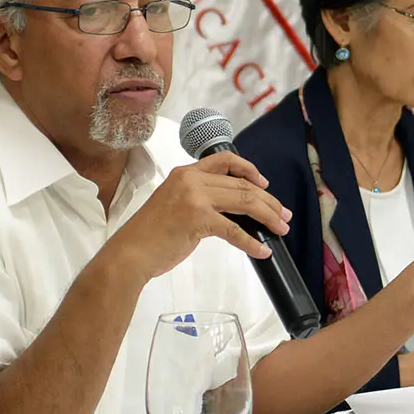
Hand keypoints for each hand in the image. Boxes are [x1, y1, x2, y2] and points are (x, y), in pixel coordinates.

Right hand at [108, 152, 290, 278]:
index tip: (264, 183)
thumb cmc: (150, 235)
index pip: (225, 160)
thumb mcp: (174, 204)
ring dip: (268, 217)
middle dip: (268, 201)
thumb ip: (199, 199)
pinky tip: (262, 250)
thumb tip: (231, 210)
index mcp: (185, 173)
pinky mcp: (198, 219)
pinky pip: (234, 231)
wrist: (130, 253)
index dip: (249, 170)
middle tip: (283, 214)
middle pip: (242, 185)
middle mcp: (191, 180)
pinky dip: (252, 243)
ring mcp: (195, 198)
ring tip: (281, 228)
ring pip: (244, 202)